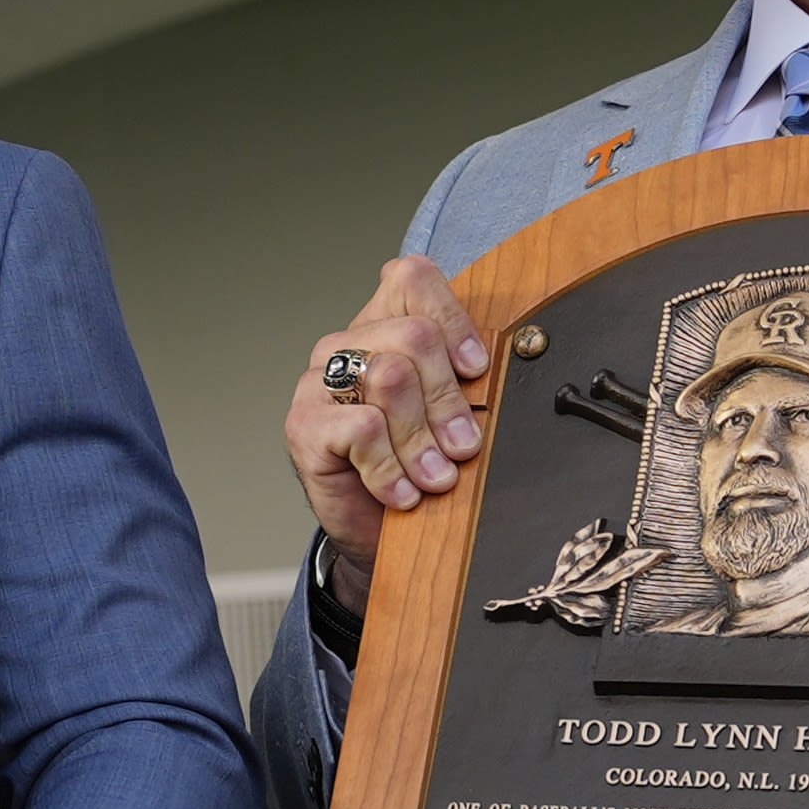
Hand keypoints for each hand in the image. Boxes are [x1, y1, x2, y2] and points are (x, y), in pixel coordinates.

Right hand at [286, 256, 493, 613]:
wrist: (373, 529)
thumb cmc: (414, 463)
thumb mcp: (450, 415)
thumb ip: (466, 381)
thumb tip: (505, 364)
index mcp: (384, 323)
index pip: (413, 279)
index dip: (454, 321)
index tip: (478, 371)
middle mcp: (348, 343)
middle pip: (414, 336)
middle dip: (449, 399)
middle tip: (463, 447)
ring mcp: (319, 381)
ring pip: (391, 378)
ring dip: (423, 439)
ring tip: (435, 478)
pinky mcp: (303, 424)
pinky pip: (362, 429)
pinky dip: (391, 468)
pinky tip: (401, 493)